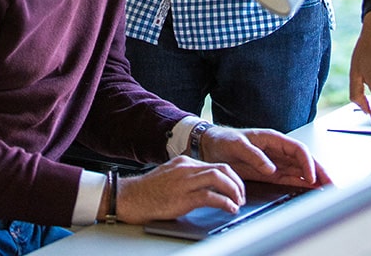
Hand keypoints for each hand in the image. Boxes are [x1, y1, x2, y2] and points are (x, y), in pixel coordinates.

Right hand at [110, 156, 245, 224]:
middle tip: (241, 196)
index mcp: (185, 161)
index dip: (231, 177)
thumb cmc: (148, 191)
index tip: (237, 189)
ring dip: (234, 191)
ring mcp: (184, 181)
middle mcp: (186, 167)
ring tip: (238, 203)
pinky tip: (229, 209)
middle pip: (222, 168)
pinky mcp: (182, 197)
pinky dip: (224, 202)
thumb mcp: (171, 177)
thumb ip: (188, 178)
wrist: (129, 197)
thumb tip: (208, 189)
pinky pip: (210, 196)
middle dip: (237, 183)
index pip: (216, 164)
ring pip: (219, 178)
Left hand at [200, 127, 331, 189]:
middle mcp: (277, 150)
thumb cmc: (224, 140)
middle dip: (319, 172)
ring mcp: (275, 161)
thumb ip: (255, 155)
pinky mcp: (270, 172)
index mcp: (273, 138)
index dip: (308, 163)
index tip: (311, 177)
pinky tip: (310, 191)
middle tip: (331, 185)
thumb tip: (271, 168)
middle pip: (304, 160)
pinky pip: (290, 178)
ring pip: (300, 170)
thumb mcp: (237, 145)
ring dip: (314, 180)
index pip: (298, 150)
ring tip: (326, 191)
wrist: (210, 146)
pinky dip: (301, 184)